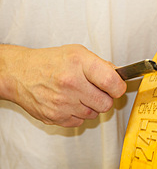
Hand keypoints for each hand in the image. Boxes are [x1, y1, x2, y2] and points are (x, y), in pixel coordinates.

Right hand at [3, 44, 125, 126]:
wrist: (20, 73)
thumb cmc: (50, 62)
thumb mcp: (78, 52)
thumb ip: (101, 64)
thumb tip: (119, 76)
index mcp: (79, 63)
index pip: (111, 82)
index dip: (119, 87)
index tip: (118, 86)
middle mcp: (70, 83)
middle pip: (106, 103)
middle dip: (106, 98)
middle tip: (98, 91)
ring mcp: (62, 102)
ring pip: (94, 114)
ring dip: (92, 106)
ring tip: (81, 94)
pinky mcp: (55, 117)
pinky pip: (80, 122)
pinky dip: (79, 114)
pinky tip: (71, 102)